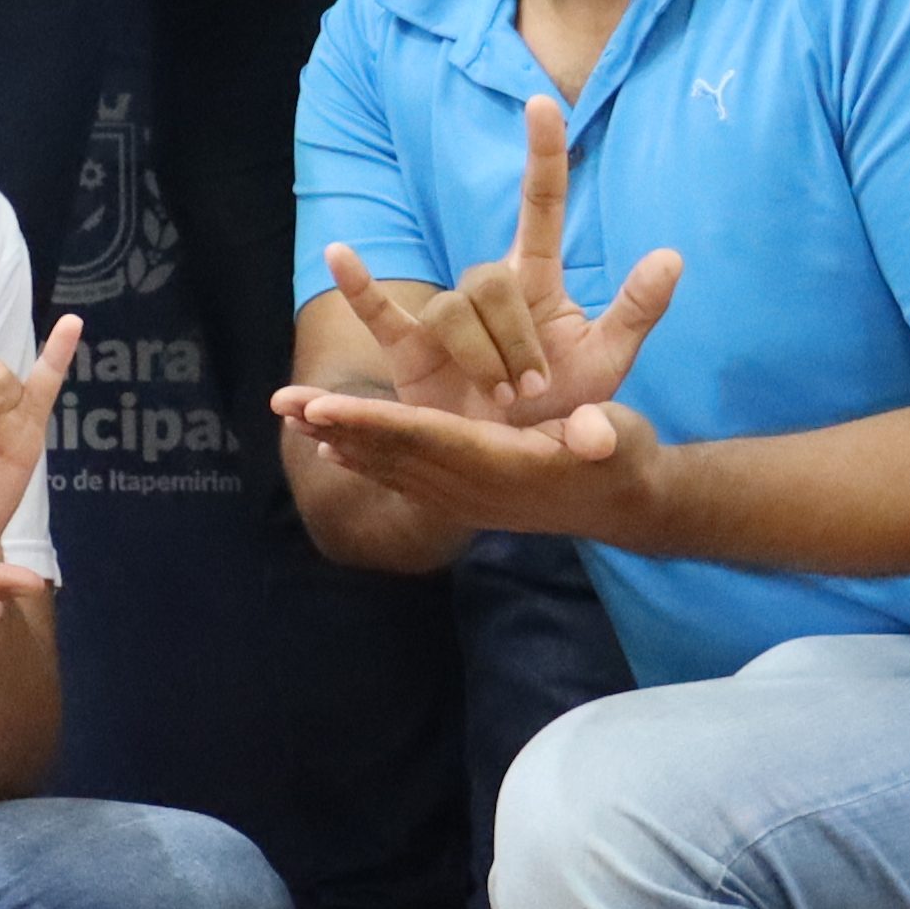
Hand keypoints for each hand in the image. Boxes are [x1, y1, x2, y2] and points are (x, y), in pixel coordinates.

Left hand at [271, 383, 674, 545]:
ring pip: (391, 466)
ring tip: (291, 420)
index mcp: (503, 463)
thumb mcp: (620, 438)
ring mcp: (466, 497)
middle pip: (394, 452)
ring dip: (339, 442)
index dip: (374, 422)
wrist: (625, 504)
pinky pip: (403, 478)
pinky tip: (331, 451)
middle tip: (284, 405)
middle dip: (337, 427)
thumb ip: (603, 434)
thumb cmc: (623, 457)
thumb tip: (593, 433)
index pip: (426, 438)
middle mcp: (474, 487)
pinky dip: (365, 462)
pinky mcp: (465, 497)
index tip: (326, 407)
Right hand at [307, 94, 680, 431]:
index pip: (541, 205)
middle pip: (490, 281)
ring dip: (479, 358)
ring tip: (502, 403)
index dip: (542, 155)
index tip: (542, 102)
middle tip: (535, 393)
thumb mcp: (608, 361)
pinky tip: (339, 253)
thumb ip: (637, 310)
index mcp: (538, 282)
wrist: (519, 463)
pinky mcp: (410, 350)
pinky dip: (359, 285)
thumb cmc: (563, 407)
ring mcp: (446, 317)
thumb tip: (673, 256)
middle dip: (515, 340)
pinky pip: (379, 313)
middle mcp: (489, 290)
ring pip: (452, 311)